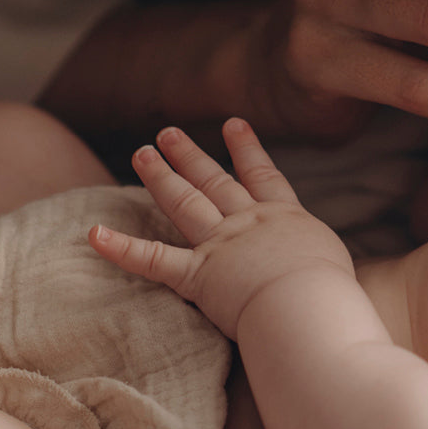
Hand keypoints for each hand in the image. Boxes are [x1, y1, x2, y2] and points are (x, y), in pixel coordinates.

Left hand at [90, 119, 350, 339]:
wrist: (308, 305)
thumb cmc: (331, 292)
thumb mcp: (333, 261)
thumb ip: (316, 256)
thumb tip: (320, 267)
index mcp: (284, 218)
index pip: (263, 175)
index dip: (247, 149)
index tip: (233, 124)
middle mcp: (248, 222)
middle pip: (214, 181)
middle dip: (190, 155)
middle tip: (167, 133)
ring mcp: (220, 245)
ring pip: (184, 203)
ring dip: (160, 176)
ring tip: (142, 151)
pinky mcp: (198, 275)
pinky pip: (153, 260)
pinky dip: (122, 248)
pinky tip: (94, 233)